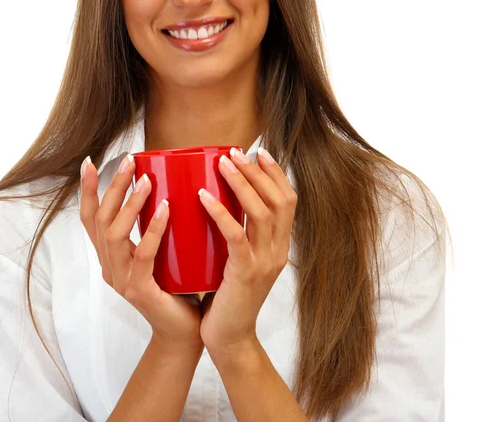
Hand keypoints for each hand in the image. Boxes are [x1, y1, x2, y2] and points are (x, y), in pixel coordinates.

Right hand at [79, 155, 202, 352]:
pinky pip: (143, 255)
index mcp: (111, 256)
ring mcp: (121, 280)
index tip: (90, 162)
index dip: (88, 191)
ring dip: (130, 204)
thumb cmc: (177, 287)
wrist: (184, 332)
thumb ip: (156, 229)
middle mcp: (109, 266)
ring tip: (146, 180)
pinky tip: (165, 208)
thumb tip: (171, 187)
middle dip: (112, 187)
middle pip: (100, 220)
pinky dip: (153, 229)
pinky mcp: (139, 290)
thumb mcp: (160, 253)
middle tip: (129, 161)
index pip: (91, 219)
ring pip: (114, 234)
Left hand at [197, 147, 296, 353]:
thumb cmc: (227, 297)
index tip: (259, 152)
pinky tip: (203, 196)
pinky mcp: (245, 273)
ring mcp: (265, 262)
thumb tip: (217, 200)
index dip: (276, 174)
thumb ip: (238, 235)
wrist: (229, 338)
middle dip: (258, 172)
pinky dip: (220, 212)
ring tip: (222, 163)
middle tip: (236, 152)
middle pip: (279, 200)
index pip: (287, 201)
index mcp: (280, 246)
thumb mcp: (239, 261)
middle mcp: (278, 251)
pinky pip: (236, 235)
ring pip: (261, 212)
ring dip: (241, 183)